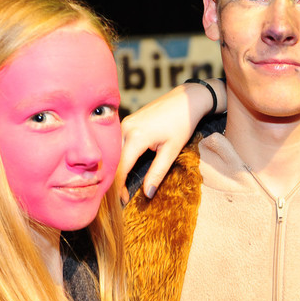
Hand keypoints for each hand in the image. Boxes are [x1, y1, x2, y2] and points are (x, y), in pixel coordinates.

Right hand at [117, 80, 222, 200]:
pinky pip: (117, 143)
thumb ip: (157, 173)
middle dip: (114, 180)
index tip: (123, 201)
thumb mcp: (172, 151)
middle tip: (119, 197)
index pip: (121, 168)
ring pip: (113, 152)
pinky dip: (119, 158)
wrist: (186, 99)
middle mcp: (124, 128)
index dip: (119, 187)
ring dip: (115, 169)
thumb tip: (148, 194)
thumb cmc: (182, 123)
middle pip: (113, 161)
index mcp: (136, 136)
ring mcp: (123, 123)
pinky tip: (124, 169)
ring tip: (120, 186)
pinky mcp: (126, 122)